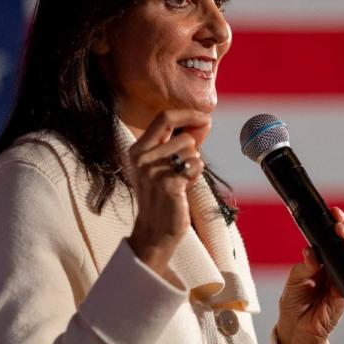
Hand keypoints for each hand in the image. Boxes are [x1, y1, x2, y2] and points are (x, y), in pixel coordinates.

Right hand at [126, 110, 210, 275]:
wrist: (155, 230)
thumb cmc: (163, 194)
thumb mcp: (166, 163)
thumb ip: (183, 140)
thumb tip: (204, 121)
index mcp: (138, 149)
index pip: (164, 117)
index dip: (188, 114)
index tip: (205, 117)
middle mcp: (142, 157)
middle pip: (184, 137)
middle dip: (195, 151)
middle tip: (186, 166)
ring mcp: (153, 171)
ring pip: (192, 152)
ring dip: (194, 165)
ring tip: (181, 180)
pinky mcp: (168, 184)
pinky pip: (196, 166)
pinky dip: (196, 175)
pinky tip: (184, 187)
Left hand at [274, 206, 343, 343]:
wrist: (298, 329)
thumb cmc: (294, 303)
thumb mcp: (294, 282)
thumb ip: (304, 267)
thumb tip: (311, 251)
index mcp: (318, 257)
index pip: (328, 235)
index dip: (334, 222)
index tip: (335, 213)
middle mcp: (332, 264)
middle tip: (341, 230)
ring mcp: (342, 276)